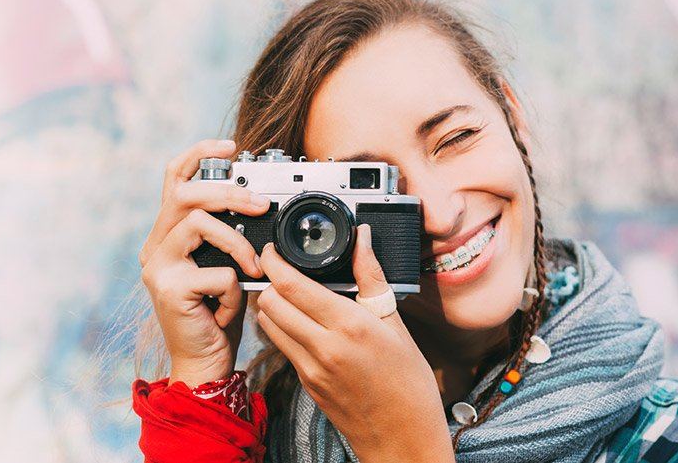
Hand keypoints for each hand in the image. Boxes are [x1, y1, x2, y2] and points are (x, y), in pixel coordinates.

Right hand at [139, 139, 271, 386]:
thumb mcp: (224, 266)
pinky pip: (215, 271)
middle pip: (186, 194)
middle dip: (229, 192)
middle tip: (261, 204)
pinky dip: (234, 290)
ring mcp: (157, 267)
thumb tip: (255, 202)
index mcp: (167, 236)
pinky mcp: (168, 288)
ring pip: (199, 224)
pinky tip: (227, 310)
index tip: (230, 145)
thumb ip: (227, 235)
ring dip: (238, 243)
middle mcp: (154, 247)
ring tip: (254, 268)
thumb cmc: (217, 317)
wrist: (204, 365)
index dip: (198, 154)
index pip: (174, 179)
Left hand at [254, 225, 452, 461]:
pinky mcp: (305, 384)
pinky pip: (283, 347)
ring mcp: (310, 369)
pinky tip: (304, 323)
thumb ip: (371, 277)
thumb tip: (362, 239)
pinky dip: (284, 329)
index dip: (274, 261)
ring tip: (291, 295)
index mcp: (348, 326)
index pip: (292, 285)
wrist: (403, 438)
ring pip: (269, 325)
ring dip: (272, 305)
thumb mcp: (395, 323)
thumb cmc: (408, 383)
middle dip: (269, 282)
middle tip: (282, 270)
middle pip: (269, 303)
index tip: (274, 249)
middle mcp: (323, 347)